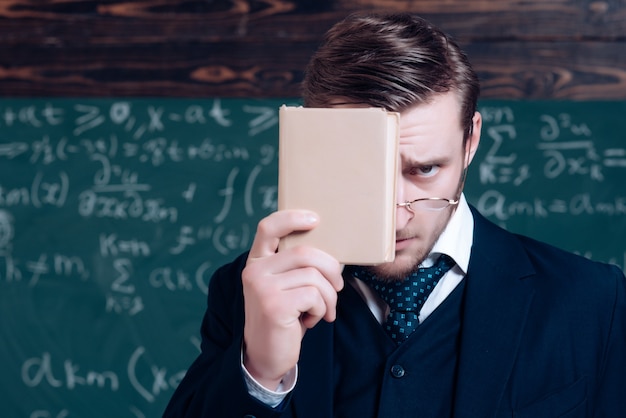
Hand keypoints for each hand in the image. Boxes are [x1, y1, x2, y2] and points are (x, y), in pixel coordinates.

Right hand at [242, 210, 343, 389]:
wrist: (266, 356)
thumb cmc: (284, 318)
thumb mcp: (285, 286)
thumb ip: (296, 266)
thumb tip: (332, 252)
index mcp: (256, 262)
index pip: (269, 227)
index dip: (292, 217)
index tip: (315, 219)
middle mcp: (254, 271)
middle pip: (306, 253)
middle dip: (331, 270)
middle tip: (337, 287)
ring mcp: (262, 288)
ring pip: (315, 277)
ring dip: (329, 297)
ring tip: (322, 310)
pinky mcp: (274, 305)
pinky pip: (315, 296)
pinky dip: (322, 309)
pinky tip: (312, 320)